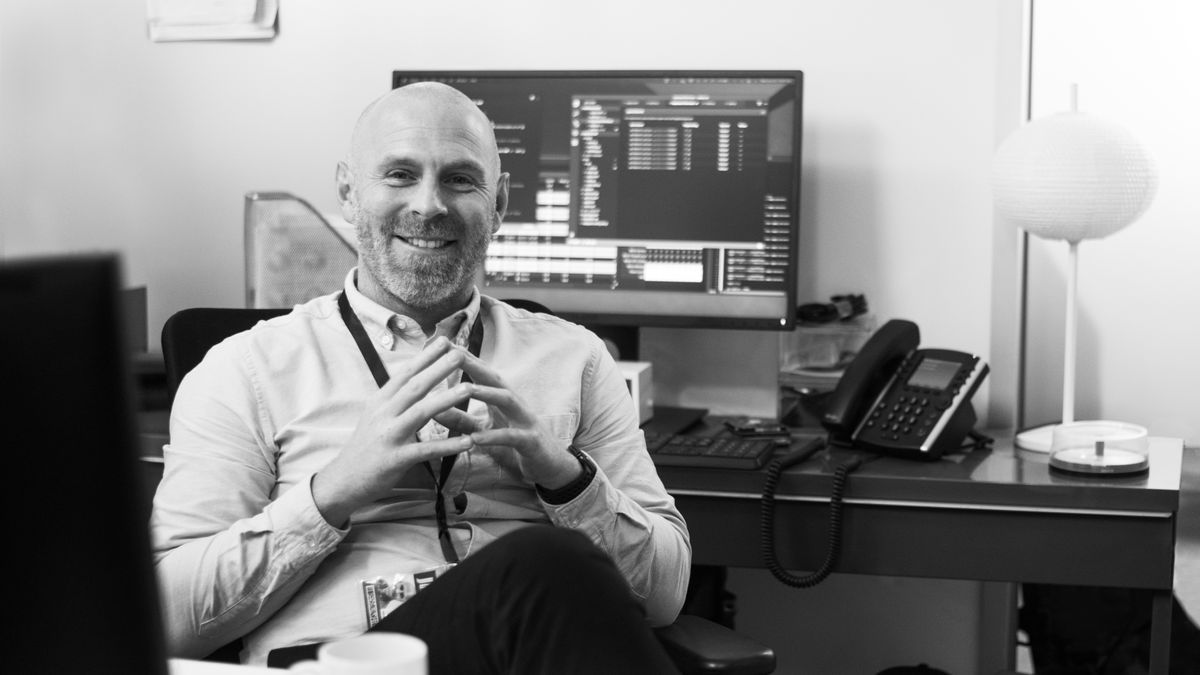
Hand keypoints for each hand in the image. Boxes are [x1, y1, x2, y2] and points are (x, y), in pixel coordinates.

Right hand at [312, 337, 474, 526]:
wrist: (343, 479)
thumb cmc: (366, 446)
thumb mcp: (376, 416)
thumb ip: (395, 398)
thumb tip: (416, 376)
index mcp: (380, 401)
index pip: (405, 373)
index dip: (425, 356)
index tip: (445, 340)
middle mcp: (383, 414)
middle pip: (415, 387)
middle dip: (439, 368)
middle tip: (461, 354)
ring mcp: (389, 436)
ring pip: (421, 413)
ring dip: (447, 399)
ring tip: (470, 388)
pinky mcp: (396, 459)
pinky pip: (426, 450)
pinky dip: (448, 445)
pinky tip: (468, 441)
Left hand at [455, 352, 582, 489]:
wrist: (551, 468)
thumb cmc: (516, 447)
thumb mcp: (485, 432)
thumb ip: (461, 421)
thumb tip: (432, 408)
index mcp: (502, 399)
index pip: (482, 374)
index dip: (464, 358)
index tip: (443, 344)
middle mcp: (515, 404)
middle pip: (495, 379)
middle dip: (474, 365)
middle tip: (453, 353)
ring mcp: (526, 421)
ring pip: (507, 400)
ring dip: (486, 393)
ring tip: (464, 389)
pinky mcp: (531, 442)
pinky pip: (511, 437)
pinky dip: (493, 437)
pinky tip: (474, 439)